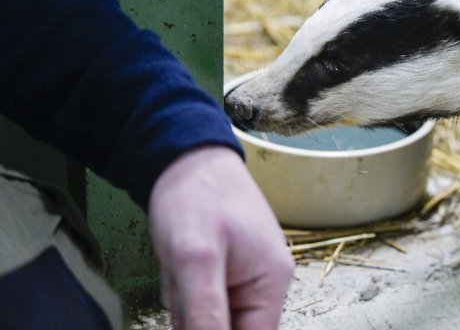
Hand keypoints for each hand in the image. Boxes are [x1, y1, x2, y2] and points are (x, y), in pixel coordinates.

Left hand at [148, 146, 293, 328]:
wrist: (185, 157)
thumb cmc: (197, 196)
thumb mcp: (195, 259)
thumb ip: (206, 313)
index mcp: (271, 283)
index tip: (192, 316)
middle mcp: (265, 284)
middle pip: (228, 328)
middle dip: (196, 315)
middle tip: (183, 282)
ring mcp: (245, 276)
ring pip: (208, 318)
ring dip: (185, 302)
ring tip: (177, 267)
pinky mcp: (226, 271)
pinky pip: (201, 300)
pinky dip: (182, 290)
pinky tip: (177, 265)